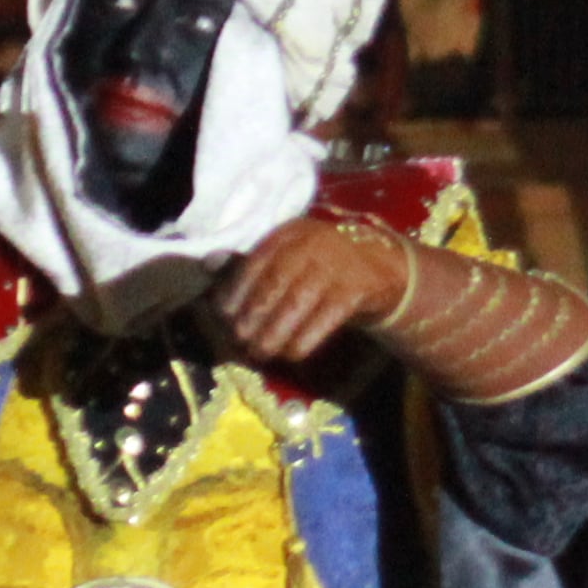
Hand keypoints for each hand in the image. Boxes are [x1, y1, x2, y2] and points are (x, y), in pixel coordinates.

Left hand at [212, 219, 412, 366]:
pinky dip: (305, 340)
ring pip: (297, 304)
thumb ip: (249, 262)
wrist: (379, 266)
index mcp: (289, 233)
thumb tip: (208, 263)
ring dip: (275, 334)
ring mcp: (336, 266)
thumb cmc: (320, 265)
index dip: (235, 290)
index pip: (255, 261)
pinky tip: (292, 354)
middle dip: (252, 317)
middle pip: (275, 284)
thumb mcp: (288, 254)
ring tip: (261, 353)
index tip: (223, 316)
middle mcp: (312, 243)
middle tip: (240, 341)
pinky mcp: (356, 290)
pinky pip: (325, 320)